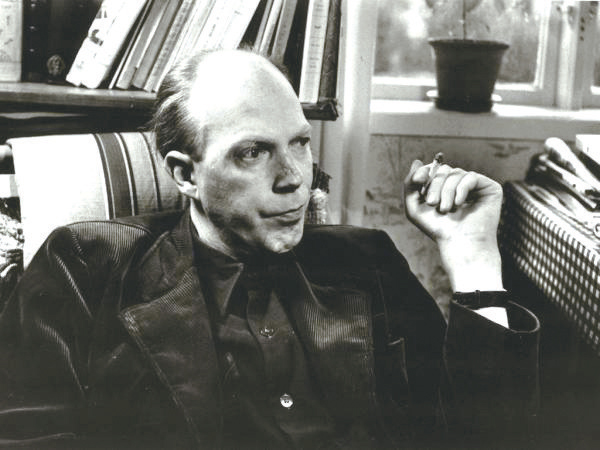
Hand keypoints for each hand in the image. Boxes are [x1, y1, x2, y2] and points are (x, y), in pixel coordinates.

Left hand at [403, 160, 504, 291]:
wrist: (458, 243)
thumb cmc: (438, 229)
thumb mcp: (414, 206)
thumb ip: (410, 183)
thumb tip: (417, 161)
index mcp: (445, 188)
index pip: (434, 170)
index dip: (425, 174)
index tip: (420, 188)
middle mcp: (461, 185)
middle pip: (444, 170)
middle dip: (434, 185)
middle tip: (432, 204)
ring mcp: (476, 186)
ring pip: (456, 173)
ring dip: (447, 191)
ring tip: (445, 209)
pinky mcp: (490, 188)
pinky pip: (471, 177)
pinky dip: (461, 189)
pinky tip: (459, 204)